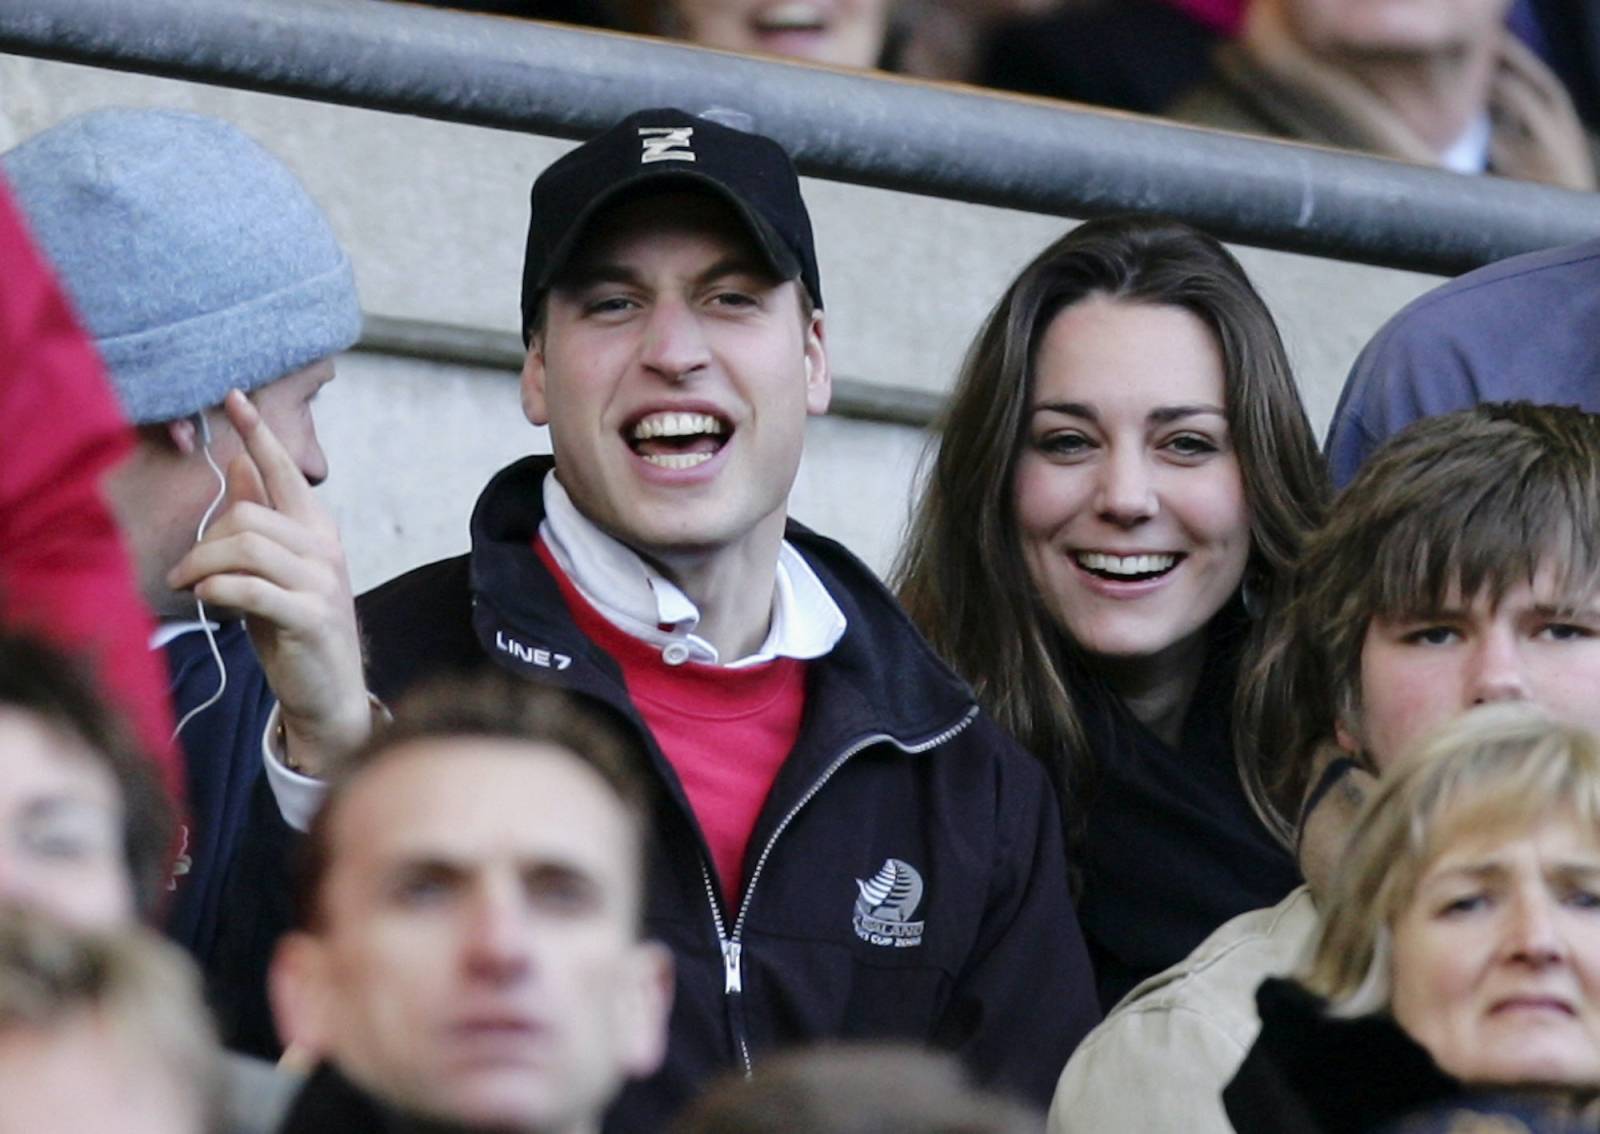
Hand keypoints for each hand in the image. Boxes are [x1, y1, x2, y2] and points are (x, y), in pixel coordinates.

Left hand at [167, 390, 369, 775]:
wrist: (327, 692)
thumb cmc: (294, 628)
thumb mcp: (275, 569)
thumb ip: (263, 519)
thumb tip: (242, 465)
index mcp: (317, 530)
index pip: (285, 472)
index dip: (259, 434)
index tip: (234, 397)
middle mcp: (325, 549)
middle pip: (250, 515)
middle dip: (204, 540)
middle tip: (183, 572)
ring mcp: (322, 583)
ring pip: (247, 548)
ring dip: (203, 566)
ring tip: (188, 587)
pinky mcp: (310, 617)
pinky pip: (251, 589)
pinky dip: (218, 590)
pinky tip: (207, 600)